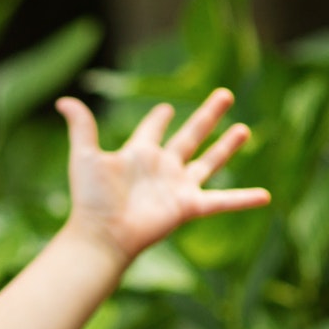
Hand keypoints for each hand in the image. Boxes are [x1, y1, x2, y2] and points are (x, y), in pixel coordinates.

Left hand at [55, 87, 270, 263]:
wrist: (102, 234)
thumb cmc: (91, 199)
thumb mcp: (85, 156)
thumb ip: (81, 127)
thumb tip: (63, 100)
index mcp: (139, 154)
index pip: (152, 129)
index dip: (158, 118)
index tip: (165, 108)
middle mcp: (162, 168)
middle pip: (190, 136)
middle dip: (207, 116)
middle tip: (225, 94)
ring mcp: (177, 187)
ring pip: (209, 162)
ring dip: (227, 146)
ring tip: (245, 129)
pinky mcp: (188, 206)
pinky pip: (221, 202)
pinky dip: (243, 200)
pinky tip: (265, 196)